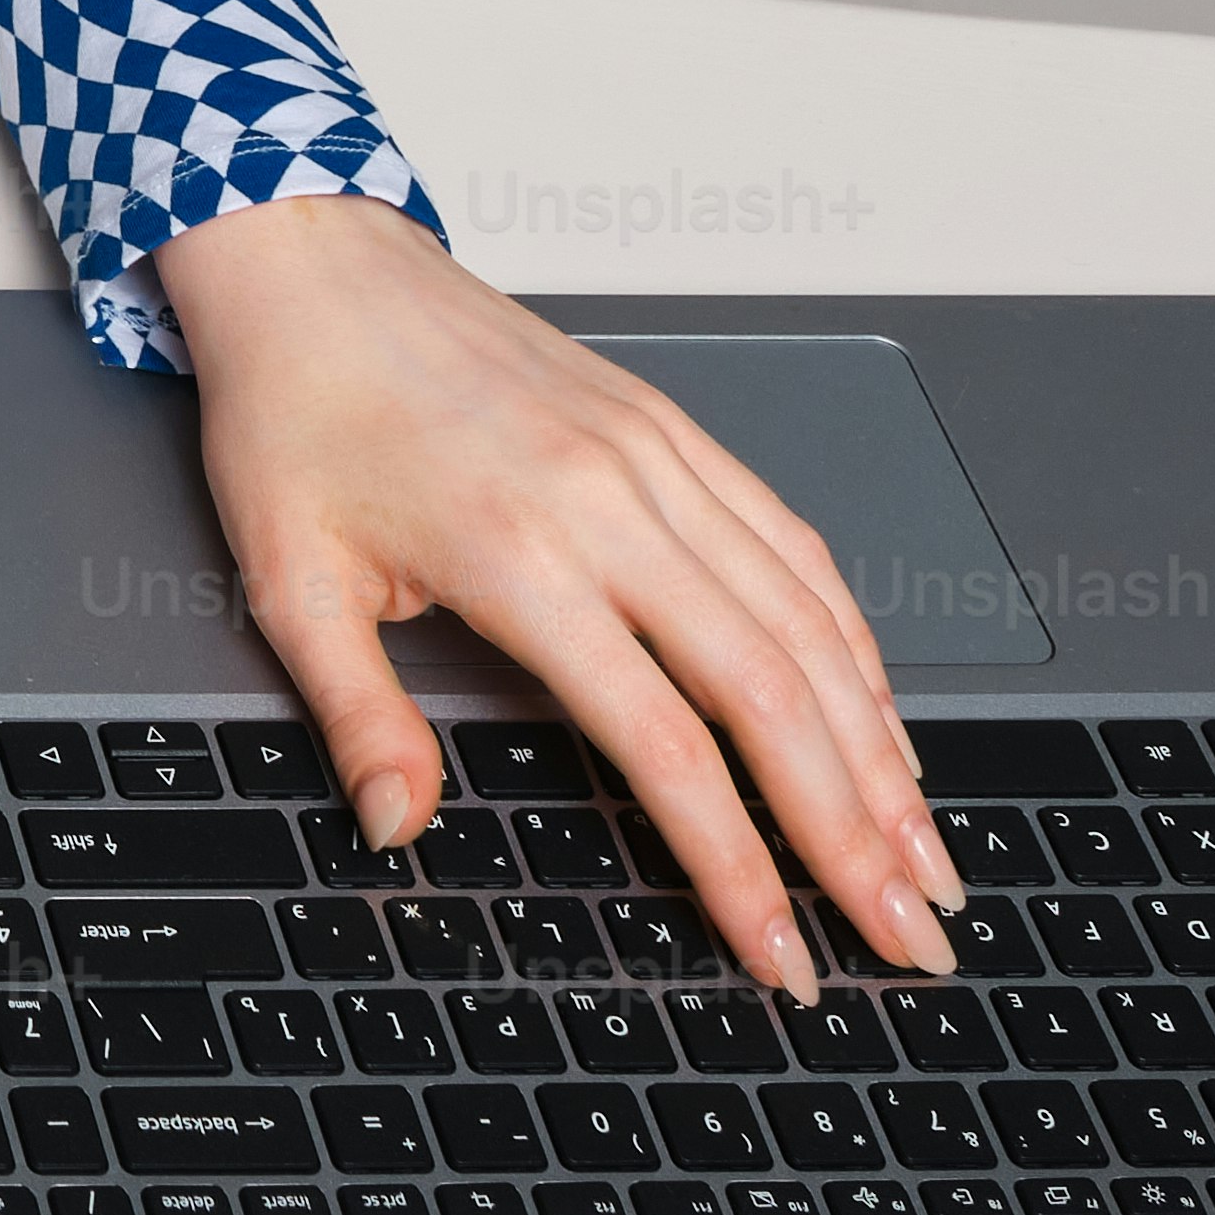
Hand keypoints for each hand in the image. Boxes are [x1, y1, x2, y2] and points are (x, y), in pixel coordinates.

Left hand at [150, 192, 960, 996]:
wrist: (312, 258)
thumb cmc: (296, 407)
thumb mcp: (289, 577)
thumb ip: (356, 715)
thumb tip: (397, 825)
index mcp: (519, 553)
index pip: (669, 745)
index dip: (738, 866)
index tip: (784, 956)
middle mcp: (612, 502)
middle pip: (775, 694)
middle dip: (855, 834)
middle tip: (908, 935)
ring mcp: (656, 457)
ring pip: (808, 622)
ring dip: (881, 750)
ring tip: (925, 854)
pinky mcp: (671, 427)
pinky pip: (792, 543)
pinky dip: (852, 640)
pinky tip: (878, 715)